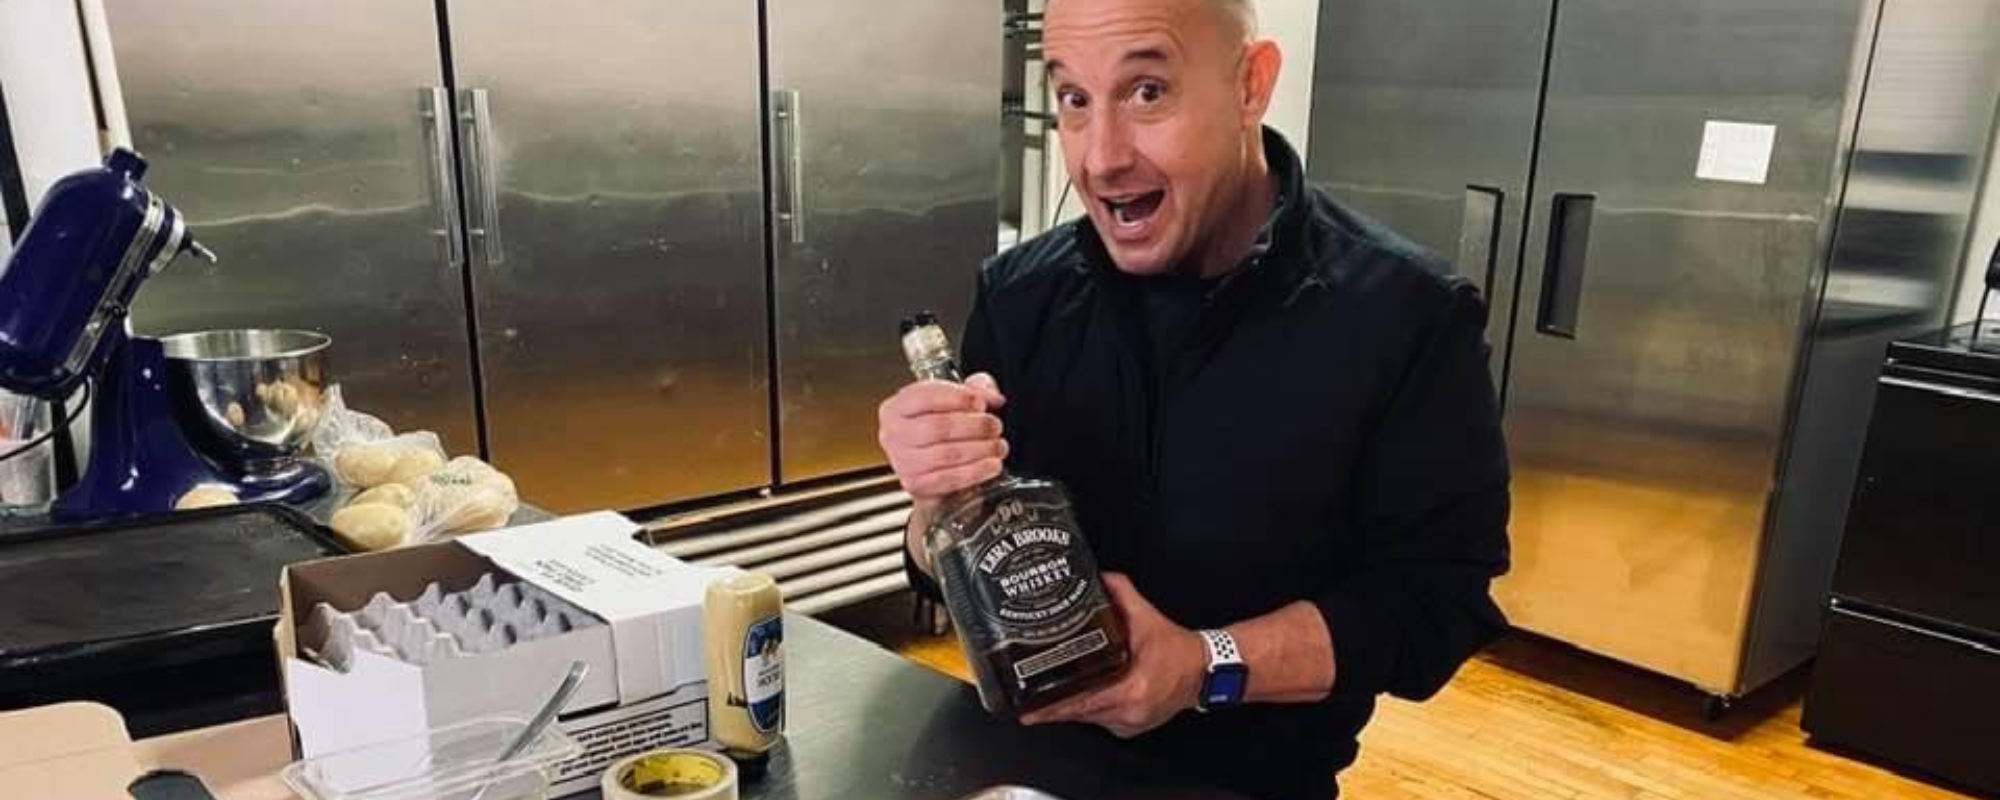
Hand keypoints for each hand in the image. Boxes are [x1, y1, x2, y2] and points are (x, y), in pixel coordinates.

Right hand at [877, 373, 1008, 499]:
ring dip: (980, 449)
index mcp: (896, 407)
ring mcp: (902, 462)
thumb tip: (993, 396)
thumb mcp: (954, 400)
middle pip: (937, 427)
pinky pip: (949, 479)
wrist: (931, 467)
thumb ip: (975, 390)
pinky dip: (976, 471)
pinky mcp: (916, 485)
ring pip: (945, 454)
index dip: (958, 398)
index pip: (924, 396)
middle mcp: (893, 434)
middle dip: (974, 426)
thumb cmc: (938, 430)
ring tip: (997, 445)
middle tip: (994, 426)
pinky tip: (991, 464)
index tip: (980, 402)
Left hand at [1020, 573, 1207, 737]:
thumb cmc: (1177, 649)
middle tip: (1027, 705)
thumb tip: (1098, 576)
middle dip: (1054, 709)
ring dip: (1071, 709)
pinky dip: (1090, 710)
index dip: (1055, 708)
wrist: (1202, 671)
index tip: (1032, 710)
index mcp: (1131, 687)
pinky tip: (1079, 699)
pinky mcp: (1131, 728)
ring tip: (1044, 703)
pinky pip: (1102, 720)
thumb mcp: (1147, 616)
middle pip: (1081, 713)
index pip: (1084, 702)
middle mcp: (1129, 710)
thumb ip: (1120, 592)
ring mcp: (1130, 723)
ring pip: (1090, 718)